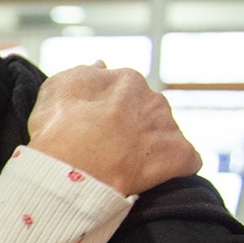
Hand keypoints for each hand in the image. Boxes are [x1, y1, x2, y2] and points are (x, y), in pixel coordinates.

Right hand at [27, 63, 201, 196]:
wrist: (70, 167)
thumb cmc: (58, 128)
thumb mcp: (58, 87)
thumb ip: (84, 72)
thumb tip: (101, 65)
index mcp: (127, 79)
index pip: (125, 93)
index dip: (109, 113)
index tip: (95, 129)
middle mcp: (154, 98)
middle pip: (148, 112)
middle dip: (134, 128)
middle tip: (110, 148)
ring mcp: (169, 126)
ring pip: (165, 135)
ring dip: (151, 147)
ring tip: (125, 166)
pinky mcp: (180, 155)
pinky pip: (185, 161)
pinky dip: (171, 169)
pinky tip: (149, 177)